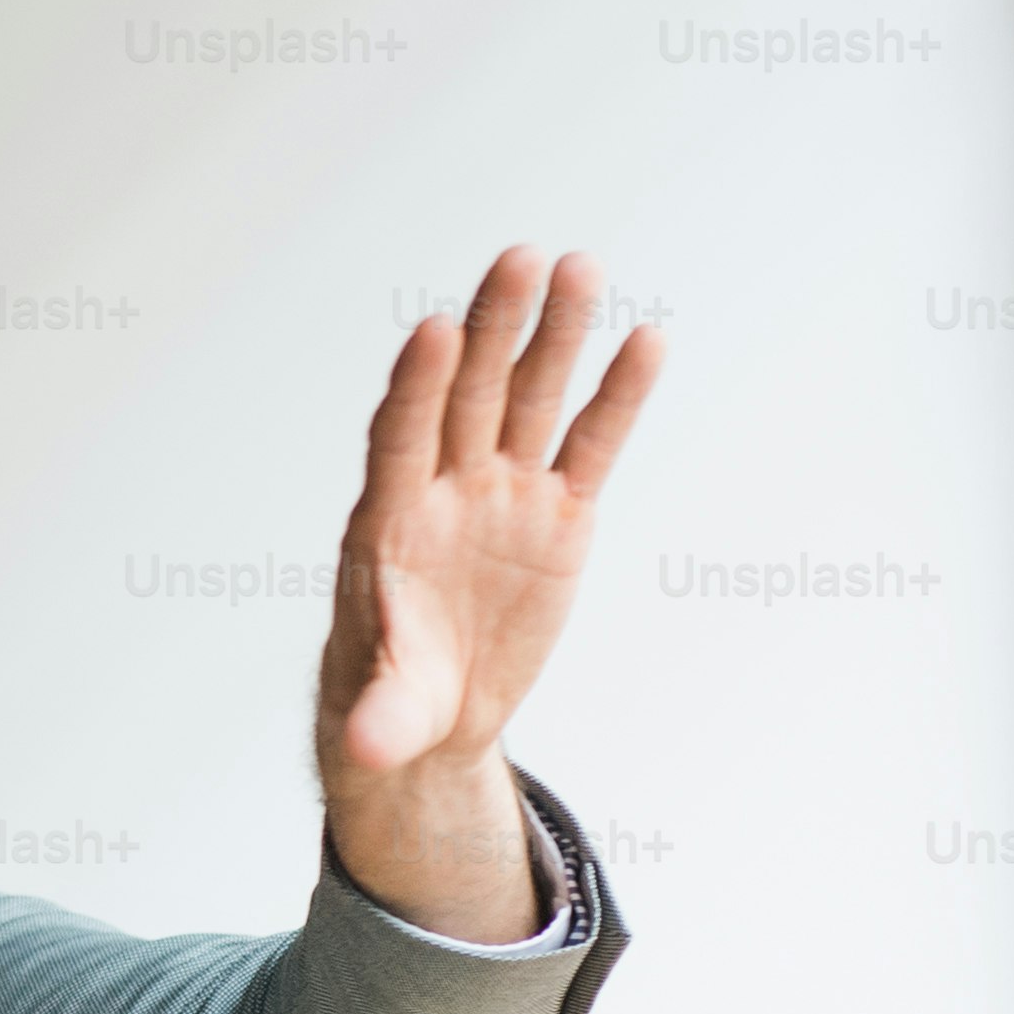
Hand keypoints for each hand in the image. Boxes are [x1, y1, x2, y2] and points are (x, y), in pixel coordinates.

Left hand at [317, 247, 660, 934]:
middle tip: (518, 261)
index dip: (417, 387)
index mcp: (389, 522)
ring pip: (530, 401)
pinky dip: (617, 397)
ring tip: (578, 266)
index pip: (401, 437)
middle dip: (492, 331)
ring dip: (553, 337)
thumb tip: (367, 753)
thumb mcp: (388, 714)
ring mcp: (505, 492)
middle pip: (468, 394)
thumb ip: (381, 720)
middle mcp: (446, 488)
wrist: (435, 705)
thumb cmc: (395, 695)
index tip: (434, 331)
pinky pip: (590, 445)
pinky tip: (646, 340)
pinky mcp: (558, 513)